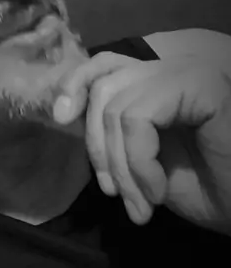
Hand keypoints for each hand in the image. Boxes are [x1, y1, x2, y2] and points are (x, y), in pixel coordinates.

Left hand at [52, 52, 230, 231]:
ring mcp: (188, 73)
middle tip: (114, 193)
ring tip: (140, 202)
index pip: (104, 65)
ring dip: (121, 165)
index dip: (75, 84)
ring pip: (118, 106)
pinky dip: (139, 159)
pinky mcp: (202, 85)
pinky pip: (140, 115)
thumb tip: (66, 114)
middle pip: (104, 86)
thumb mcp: (142, 162)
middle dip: (98, 147)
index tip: (60, 118)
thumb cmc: (206, 191)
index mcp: (158, 84)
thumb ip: (111, 133)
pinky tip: (158, 189)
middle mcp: (172, 70)